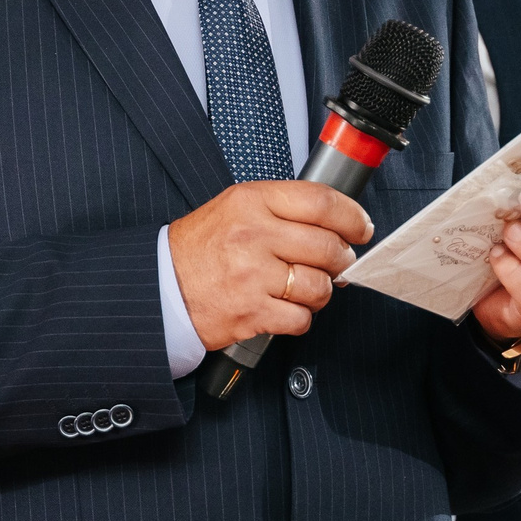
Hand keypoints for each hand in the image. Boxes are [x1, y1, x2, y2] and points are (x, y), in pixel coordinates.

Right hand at [169, 180, 374, 349]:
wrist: (159, 286)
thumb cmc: (199, 248)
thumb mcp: (234, 208)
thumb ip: (281, 208)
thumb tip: (335, 221)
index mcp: (251, 201)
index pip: (322, 202)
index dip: (352, 217)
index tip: (360, 228)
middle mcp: (253, 235)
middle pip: (328, 247)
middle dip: (341, 259)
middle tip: (335, 263)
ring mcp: (252, 276)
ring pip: (319, 286)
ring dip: (321, 291)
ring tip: (304, 288)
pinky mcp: (251, 312)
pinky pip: (301, 318)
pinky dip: (300, 318)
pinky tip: (285, 308)